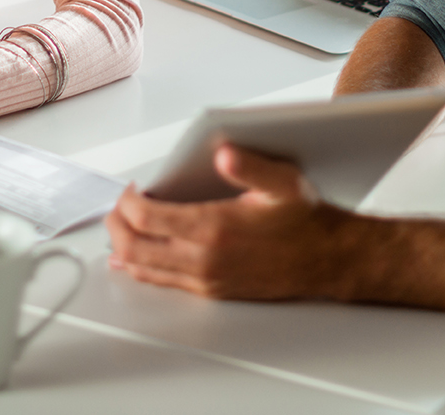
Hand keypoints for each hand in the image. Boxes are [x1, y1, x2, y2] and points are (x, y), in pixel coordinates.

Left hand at [106, 144, 363, 299]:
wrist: (328, 260)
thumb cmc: (306, 221)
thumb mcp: (283, 182)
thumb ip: (250, 166)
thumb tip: (224, 153)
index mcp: (215, 228)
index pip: (147, 218)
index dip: (128, 201)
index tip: (132, 187)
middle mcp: (205, 258)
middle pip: (135, 246)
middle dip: (116, 224)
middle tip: (117, 206)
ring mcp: (206, 279)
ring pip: (144, 268)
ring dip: (124, 247)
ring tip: (120, 226)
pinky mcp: (212, 290)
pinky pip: (163, 283)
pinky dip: (141, 269)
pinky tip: (134, 260)